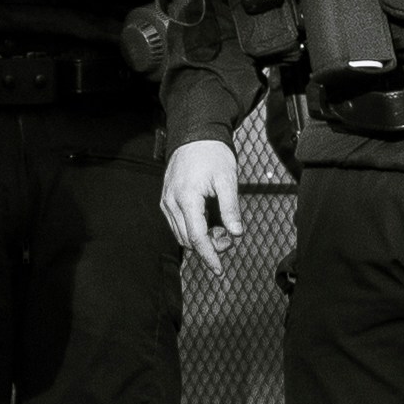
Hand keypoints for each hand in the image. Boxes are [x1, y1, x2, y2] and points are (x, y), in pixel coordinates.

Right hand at [160, 137, 247, 266]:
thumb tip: (236, 233)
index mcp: (187, 198)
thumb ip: (230, 208)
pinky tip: (208, 221)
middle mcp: (172, 202)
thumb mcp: (227, 179)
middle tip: (229, 236)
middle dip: (209, 246)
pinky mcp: (167, 199)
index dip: (209, 256)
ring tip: (220, 227)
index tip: (219, 270)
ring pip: (181, 234)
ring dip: (200, 239)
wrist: (194, 134)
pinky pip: (177, 224)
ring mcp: (167, 201)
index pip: (197, 238)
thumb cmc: (211, 154)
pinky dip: (192, 229)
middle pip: (189, 239)